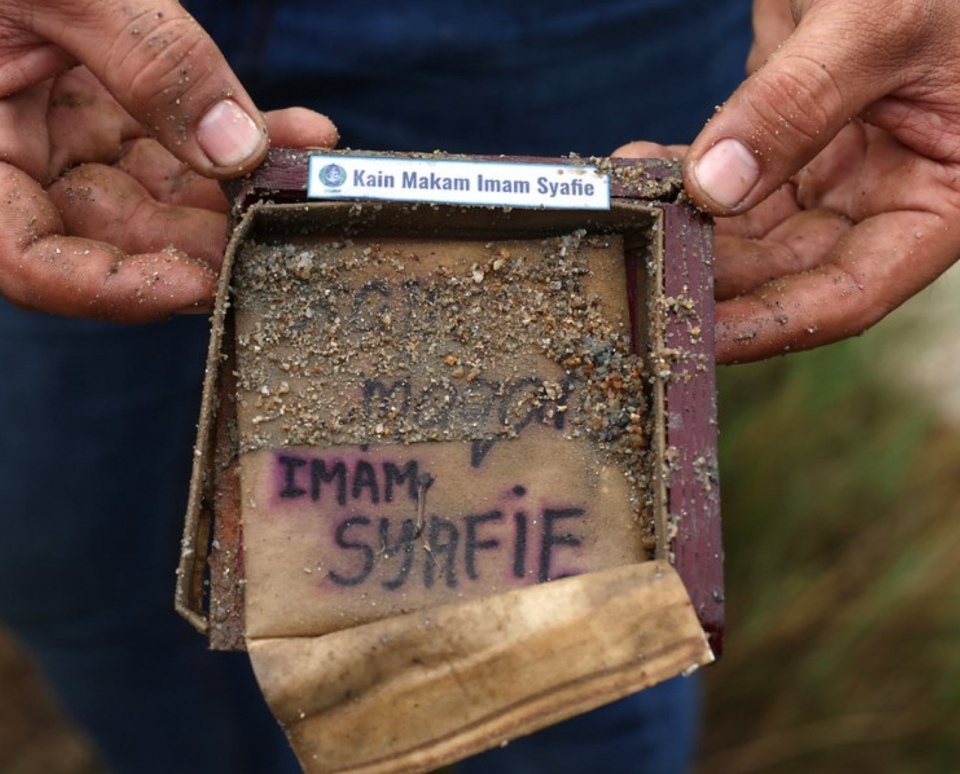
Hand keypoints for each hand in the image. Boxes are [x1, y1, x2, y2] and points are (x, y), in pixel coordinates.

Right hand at [0, 0, 336, 320]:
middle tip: (281, 225)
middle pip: (113, 233)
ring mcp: (56, 126)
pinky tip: (297, 131)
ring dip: (236, 186)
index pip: (32, 262)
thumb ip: (146, 59)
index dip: (116, 288)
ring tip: (304, 170)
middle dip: (206, 235)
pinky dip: (232, 134)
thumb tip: (238, 146)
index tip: (202, 285)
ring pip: (156, 190)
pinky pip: (171, 135)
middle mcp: (12, 153)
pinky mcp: (96, 97)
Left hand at [628, 0, 959, 362]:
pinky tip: (635, 169)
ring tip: (625, 218)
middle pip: (783, 269)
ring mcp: (831, 162)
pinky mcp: (783, 129)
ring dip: (682, 227)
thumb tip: (715, 187)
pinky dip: (679, 174)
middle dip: (709, 274)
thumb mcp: (878, 23)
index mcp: (939, 197)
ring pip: (744, 228)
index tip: (697, 336)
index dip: (771, 324)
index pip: (849, 293)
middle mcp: (882, 192)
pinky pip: (723, 173)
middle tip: (639, 275)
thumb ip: (798, 105)